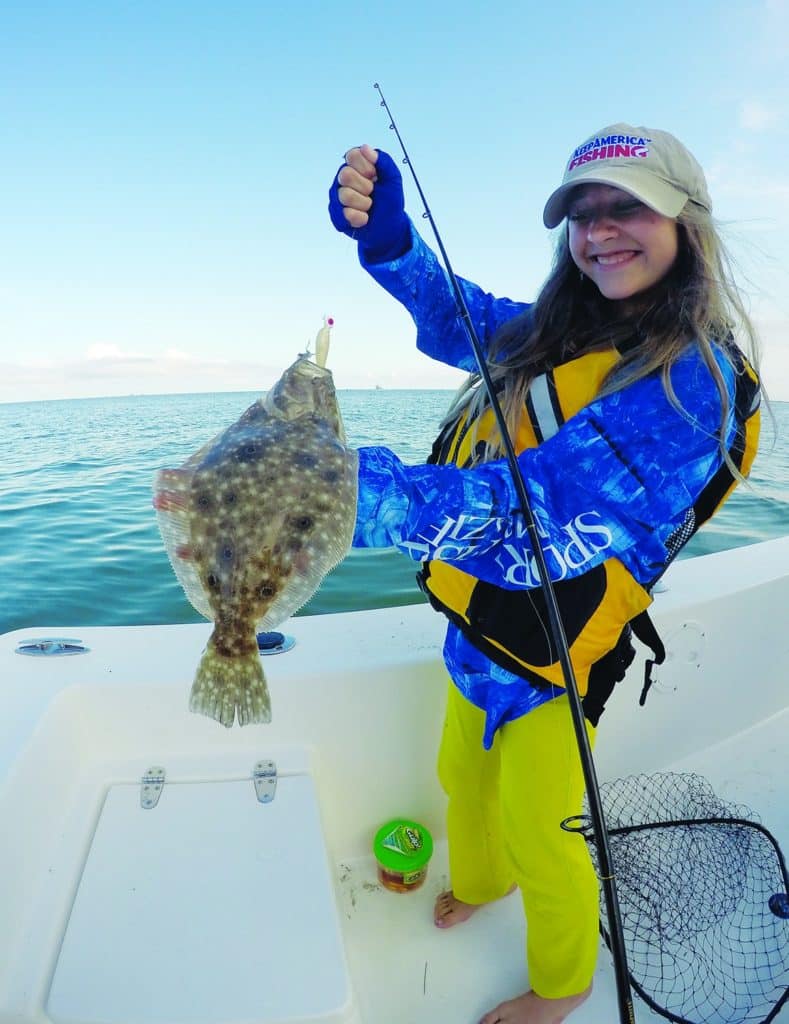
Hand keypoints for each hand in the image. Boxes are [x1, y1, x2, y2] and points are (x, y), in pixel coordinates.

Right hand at [328, 145, 410, 261]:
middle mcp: (342, 179)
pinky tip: (364, 218)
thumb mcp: (393, 178)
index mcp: (355, 165)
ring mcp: (337, 196)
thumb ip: (383, 160)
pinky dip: (360, 219)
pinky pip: (345, 215)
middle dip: (365, 187)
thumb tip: (366, 148)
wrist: (389, 227)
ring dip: (364, 204)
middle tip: (372, 193)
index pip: (352, 156)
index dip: (366, 167)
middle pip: (346, 175)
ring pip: (344, 195)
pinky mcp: (336, 215)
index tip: (375, 177)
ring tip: (369, 206)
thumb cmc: (390, 201)